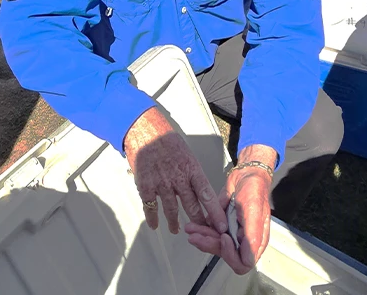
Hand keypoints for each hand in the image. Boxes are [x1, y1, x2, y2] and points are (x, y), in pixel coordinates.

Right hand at [123, 106, 228, 234]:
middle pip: (191, 206)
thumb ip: (193, 174)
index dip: (215, 212)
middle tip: (205, 233)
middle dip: (200, 222)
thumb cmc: (169, 142)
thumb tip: (201, 191)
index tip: (221, 226)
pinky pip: (150, 207)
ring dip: (175, 222)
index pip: (207, 195)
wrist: (145, 131)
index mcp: (192, 169)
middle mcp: (178, 179)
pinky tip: (155, 225)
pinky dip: (153, 218)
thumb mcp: (188, 155)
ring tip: (178, 230)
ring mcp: (161, 184)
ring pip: (171, 210)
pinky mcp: (145, 186)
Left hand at [185, 145, 276, 274]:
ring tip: (191, 229)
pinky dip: (201, 231)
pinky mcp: (223, 228)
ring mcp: (234, 235)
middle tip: (197, 235)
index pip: (243, 262)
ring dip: (202, 238)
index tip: (223, 238)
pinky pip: (210, 236)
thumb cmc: (254, 189)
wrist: (246, 174)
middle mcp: (245, 241)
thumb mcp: (254, 209)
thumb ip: (252, 234)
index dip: (231, 254)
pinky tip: (193, 226)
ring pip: (215, 246)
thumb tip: (248, 258)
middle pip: (226, 255)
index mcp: (256, 240)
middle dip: (210, 245)